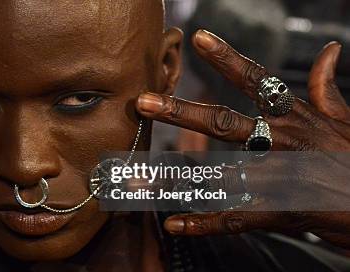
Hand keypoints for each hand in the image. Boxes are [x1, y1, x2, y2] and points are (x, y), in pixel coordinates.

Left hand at [135, 30, 349, 248]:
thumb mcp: (346, 121)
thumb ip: (327, 88)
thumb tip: (329, 50)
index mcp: (295, 118)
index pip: (257, 80)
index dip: (228, 58)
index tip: (199, 38)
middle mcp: (282, 144)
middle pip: (224, 123)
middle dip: (182, 112)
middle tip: (145, 102)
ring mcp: (279, 179)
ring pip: (217, 176)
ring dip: (174, 180)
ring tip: (137, 179)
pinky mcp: (281, 213)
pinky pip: (234, 218)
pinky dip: (203, 223)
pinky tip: (175, 223)